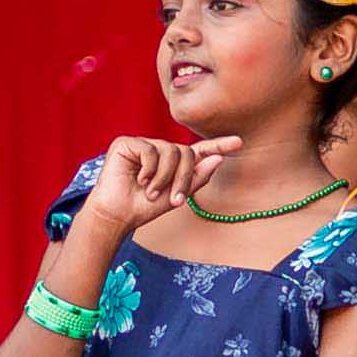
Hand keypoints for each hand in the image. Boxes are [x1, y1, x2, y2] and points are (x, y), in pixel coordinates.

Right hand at [88, 137, 208, 237]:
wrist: (117, 215)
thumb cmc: (143, 207)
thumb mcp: (176, 196)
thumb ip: (196, 178)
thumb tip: (217, 159)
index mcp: (172, 163)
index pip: (198, 151)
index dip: (217, 145)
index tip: (238, 142)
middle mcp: (159, 150)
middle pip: (186, 152)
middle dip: (183, 178)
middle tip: (172, 199)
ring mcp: (144, 145)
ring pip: (171, 151)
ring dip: (165, 177)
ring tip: (151, 191)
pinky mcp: (127, 143)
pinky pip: (151, 150)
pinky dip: (149, 169)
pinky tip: (139, 179)